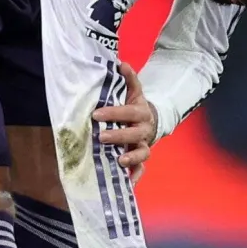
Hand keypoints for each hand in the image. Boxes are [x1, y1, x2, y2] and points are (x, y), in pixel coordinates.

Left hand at [94, 61, 156, 183]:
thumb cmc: (134, 106)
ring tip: (119, 161)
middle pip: (134, 134)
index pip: (128, 112)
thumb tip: (120, 63)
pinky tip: (128, 184)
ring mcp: (144, 145)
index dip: (113, 113)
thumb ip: (128, 78)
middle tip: (100, 137)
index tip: (96, 115)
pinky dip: (136, 177)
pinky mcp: (141, 158)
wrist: (150, 120)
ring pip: (142, 153)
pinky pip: (141, 169)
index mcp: (141, 112)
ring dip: (131, 158)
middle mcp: (144, 130)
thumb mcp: (133, 91)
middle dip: (118, 136)